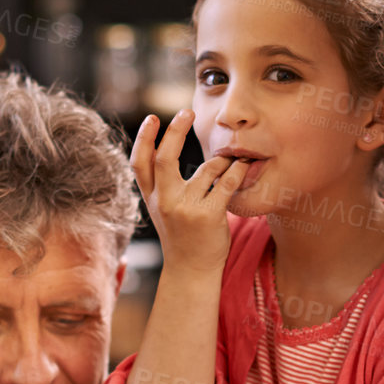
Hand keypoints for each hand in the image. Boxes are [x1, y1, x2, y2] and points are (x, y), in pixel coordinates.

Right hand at [131, 110, 247, 275]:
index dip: (143, 138)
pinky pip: (226, 182)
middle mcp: (165, 202)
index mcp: (152, 199)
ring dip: (223, 158)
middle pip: (164, 158)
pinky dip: (238, 170)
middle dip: (175, 131)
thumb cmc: (181, 237)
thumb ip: (160, 183)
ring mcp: (186, 209)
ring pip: (206, 169)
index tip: (152, 118)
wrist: (191, 272)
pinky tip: (244, 164)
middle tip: (187, 112)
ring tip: (233, 155)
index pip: (139, 163)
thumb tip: (162, 146)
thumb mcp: (162, 210)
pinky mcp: (208, 215)